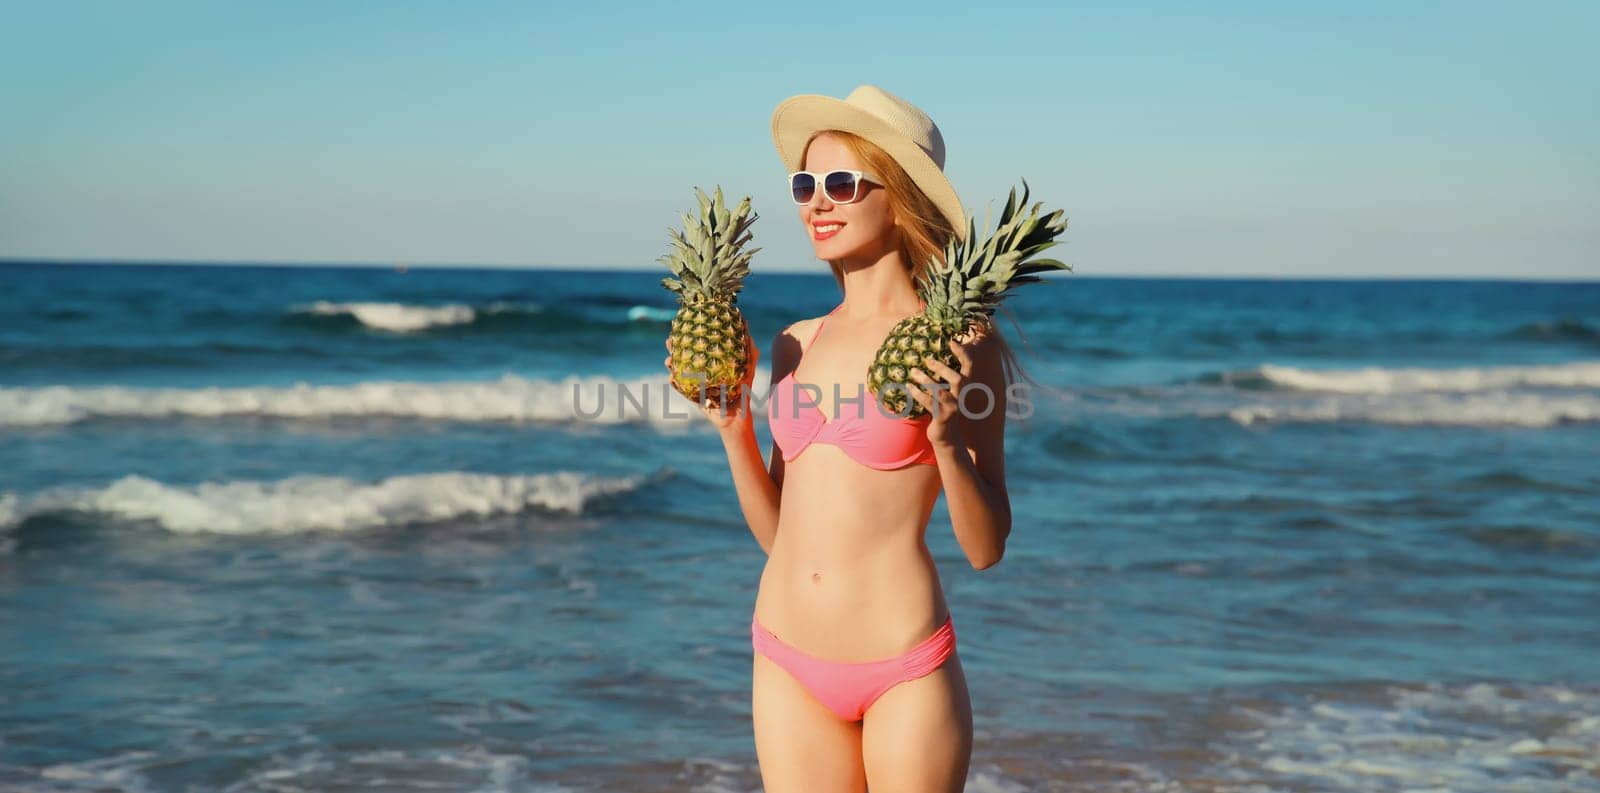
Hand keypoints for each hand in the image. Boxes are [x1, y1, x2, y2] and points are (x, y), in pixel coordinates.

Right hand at [665, 331, 759, 432]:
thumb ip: (750, 355)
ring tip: (669, 359)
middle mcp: (700, 371)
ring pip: (677, 369)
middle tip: (669, 341)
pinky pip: (679, 387)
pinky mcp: (691, 394)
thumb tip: (750, 336)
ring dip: (670, 363)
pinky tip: (672, 376)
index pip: (697, 346)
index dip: (689, 337)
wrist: (737, 416)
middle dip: (674, 347)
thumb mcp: (747, 371)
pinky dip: (674, 381)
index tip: (684, 328)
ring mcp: (694, 382)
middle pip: (683, 355)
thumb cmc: (742, 393)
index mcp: (710, 363)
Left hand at [907, 328, 982, 446]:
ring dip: (926, 380)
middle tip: (928, 360)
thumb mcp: (946, 393)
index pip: (970, 367)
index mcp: (965, 388)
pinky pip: (929, 403)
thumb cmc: (943, 410)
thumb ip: (943, 377)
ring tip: (913, 371)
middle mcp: (962, 398)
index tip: (952, 341)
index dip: (964, 354)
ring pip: (940, 392)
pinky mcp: (942, 418)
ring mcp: (953, 409)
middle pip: (958, 380)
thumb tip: (930, 357)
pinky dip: (917, 393)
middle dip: (943, 368)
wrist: (946, 438)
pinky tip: (909, 386)